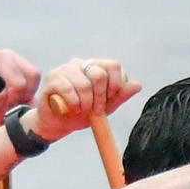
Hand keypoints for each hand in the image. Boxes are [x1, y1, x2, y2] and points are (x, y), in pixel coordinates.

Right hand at [0, 46, 41, 122]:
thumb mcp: (8, 95)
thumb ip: (23, 99)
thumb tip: (33, 105)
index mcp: (14, 58)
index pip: (32, 75)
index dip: (27, 95)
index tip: (17, 104)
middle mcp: (1, 54)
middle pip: (19, 83)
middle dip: (10, 103)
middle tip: (1, 112)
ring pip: (2, 90)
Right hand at [24, 56, 138, 137]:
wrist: (57, 124)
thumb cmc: (80, 113)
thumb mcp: (104, 107)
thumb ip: (119, 96)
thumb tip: (137, 85)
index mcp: (94, 67)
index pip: (113, 65)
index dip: (115, 84)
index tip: (110, 98)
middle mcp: (79, 64)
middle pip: (99, 74)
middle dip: (100, 97)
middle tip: (96, 110)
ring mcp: (64, 69)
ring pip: (84, 84)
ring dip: (85, 104)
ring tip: (81, 110)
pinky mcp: (52, 78)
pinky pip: (68, 89)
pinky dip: (73, 104)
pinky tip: (71, 109)